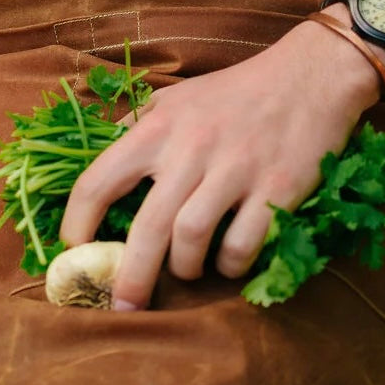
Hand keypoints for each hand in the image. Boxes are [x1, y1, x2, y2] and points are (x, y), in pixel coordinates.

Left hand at [59, 20, 383, 309]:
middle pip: (147, 227)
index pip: (97, 182)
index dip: (77, 225)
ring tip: (187, 271)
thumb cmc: (234, 92)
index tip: (74, 252)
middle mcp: (191, 148)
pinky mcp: (277, 188)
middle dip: (129, 277)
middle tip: (121, 308)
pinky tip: (228, 262)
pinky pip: (242, 244)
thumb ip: (136, 132)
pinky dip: (230, 265)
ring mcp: (236, 169)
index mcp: (157, 128)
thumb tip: (96, 169)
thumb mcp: (174, 99)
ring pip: (192, 238)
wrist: (310, 75)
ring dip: (184, 268)